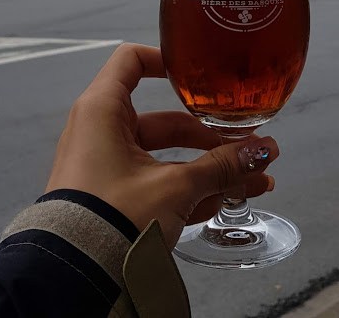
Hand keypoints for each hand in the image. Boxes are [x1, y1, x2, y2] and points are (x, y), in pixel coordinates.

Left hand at [45, 43, 278, 247]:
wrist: (73, 277)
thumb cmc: (115, 213)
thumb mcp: (174, 187)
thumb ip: (222, 167)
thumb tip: (266, 151)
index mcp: (103, 110)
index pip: (133, 61)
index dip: (168, 60)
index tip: (202, 73)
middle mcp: (102, 131)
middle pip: (164, 121)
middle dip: (209, 136)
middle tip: (246, 145)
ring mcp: (107, 166)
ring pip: (166, 157)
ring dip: (206, 168)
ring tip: (250, 179)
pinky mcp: (113, 198)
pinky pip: (155, 183)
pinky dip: (187, 190)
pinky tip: (225, 202)